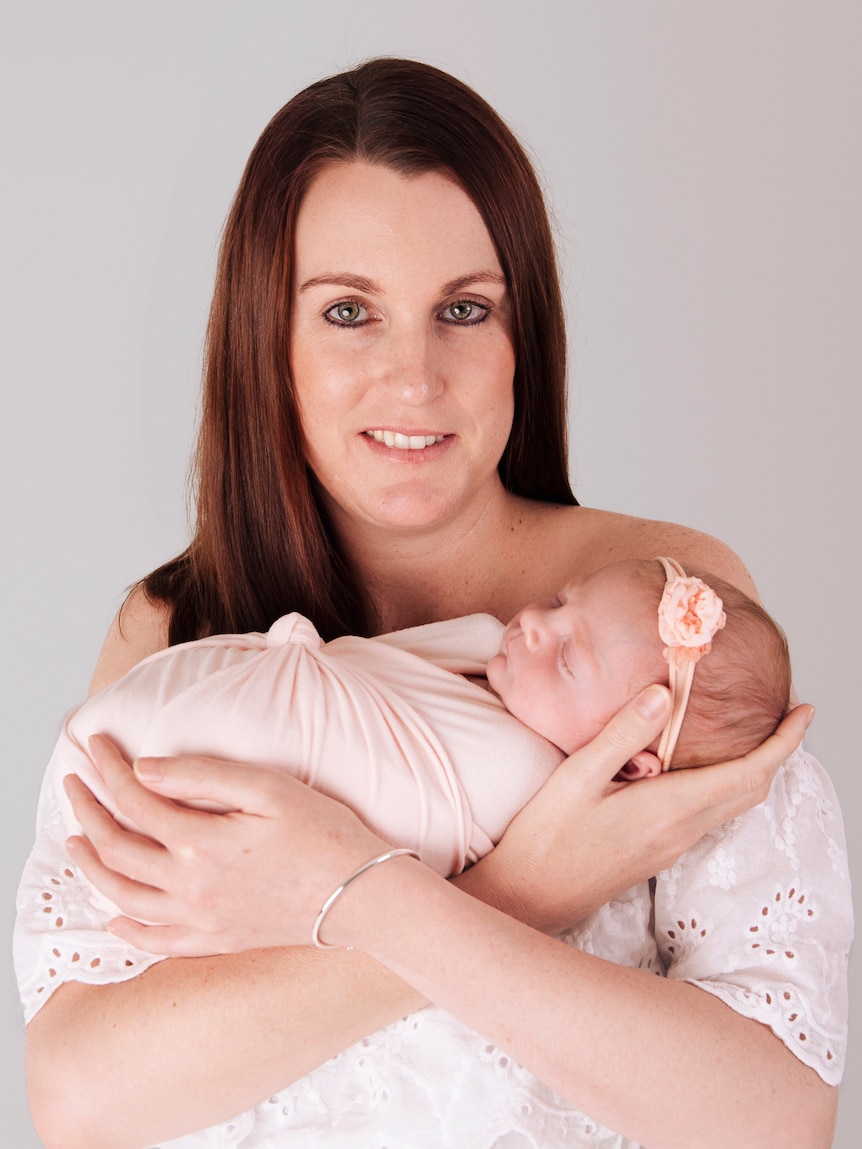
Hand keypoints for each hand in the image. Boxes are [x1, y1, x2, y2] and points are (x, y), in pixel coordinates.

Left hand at [64, 734, 390, 955]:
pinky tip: (115, 913)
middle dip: (86, 811)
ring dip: (92, 866)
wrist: (362, 896)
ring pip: (123, 896)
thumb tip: (146, 769)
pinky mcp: (216, 940)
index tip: (95, 744)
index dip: (109, 768)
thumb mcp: (268, 789)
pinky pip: (155, 939)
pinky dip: (127, 926)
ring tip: (75, 841)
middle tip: (73, 783)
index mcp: (201, 843)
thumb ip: (204, 776)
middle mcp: (189, 887)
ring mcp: (200, 919)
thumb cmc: (324, 834)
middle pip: (116, 849)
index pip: (135, 800)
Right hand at [472, 686, 813, 934]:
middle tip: (785, 716)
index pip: (749, 774)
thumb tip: (664, 695)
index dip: (785, 742)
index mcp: (670, 808)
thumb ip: (623, 733)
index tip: (804, 712)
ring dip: (754, 770)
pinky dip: (725, 785)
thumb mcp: (578, 776)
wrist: (530, 897)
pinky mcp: (658, 852)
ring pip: (733, 805)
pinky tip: (703, 766)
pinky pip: (709, 814)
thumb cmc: (546, 838)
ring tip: (753, 734)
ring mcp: (672, 846)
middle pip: (751, 791)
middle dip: (778, 753)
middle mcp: (681, 831)